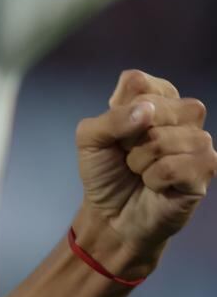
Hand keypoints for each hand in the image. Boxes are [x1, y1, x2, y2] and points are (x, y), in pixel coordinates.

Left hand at [75, 70, 215, 274]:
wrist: (112, 215)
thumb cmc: (105, 172)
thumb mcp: (90, 140)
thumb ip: (110, 119)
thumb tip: (146, 110)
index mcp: (157, 99)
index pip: (137, 81)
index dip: (118, 109)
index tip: (116, 132)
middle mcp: (183, 115)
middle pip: (154, 107)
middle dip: (128, 138)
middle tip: (128, 155)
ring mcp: (198, 141)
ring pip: (163, 139)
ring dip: (139, 161)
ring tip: (141, 172)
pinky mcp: (207, 168)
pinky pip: (174, 166)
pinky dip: (154, 179)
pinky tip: (156, 185)